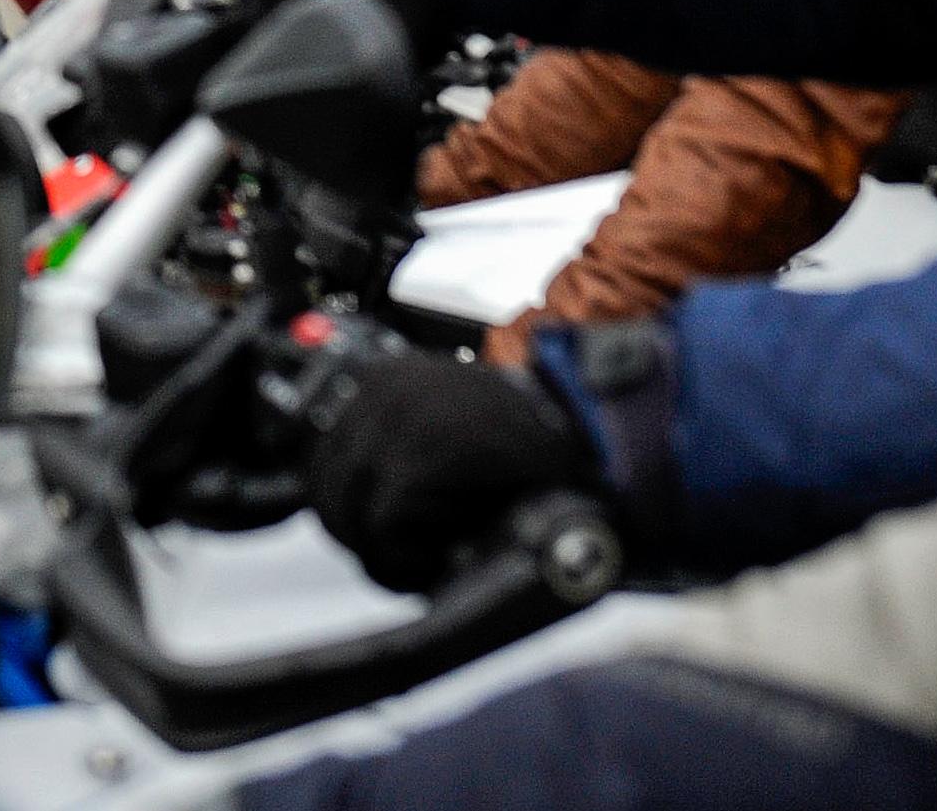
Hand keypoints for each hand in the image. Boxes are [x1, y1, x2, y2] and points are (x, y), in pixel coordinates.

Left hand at [305, 350, 592, 592]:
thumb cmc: (545, 463)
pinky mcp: (419, 452)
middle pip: (326, 493)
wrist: (613, 447)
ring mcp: (398, 415)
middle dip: (371, 539)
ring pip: (350, 519)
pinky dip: (419, 558)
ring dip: (398, 551)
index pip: (323, 464)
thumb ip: (400, 467)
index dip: (356, 515)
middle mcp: (383, 386)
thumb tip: (360, 524)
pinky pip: (385, 534)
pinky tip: (464, 543)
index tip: (390, 538)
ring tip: (451, 549)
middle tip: (427, 556)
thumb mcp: (455, 449)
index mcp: (387, 379)